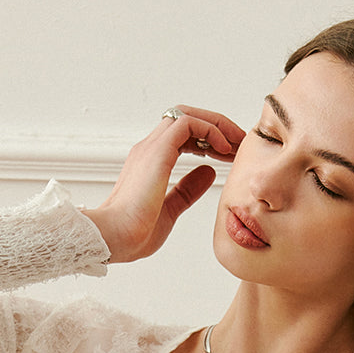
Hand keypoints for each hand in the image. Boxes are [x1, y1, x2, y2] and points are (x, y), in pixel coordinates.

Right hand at [83, 107, 245, 263]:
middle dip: (216, 127)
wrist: (114, 238)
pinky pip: (188, 123)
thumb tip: (209, 172)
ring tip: (236, 143)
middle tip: (239, 143)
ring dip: (216, 125)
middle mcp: (149, 148)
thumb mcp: (170, 210)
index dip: (208, 140)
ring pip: (187, 115)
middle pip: (185, 119)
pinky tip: (223, 148)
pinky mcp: (158, 150)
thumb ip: (187, 190)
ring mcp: (151, 147)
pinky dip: (210, 130)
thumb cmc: (134, 233)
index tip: (229, 154)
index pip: (182, 136)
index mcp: (150, 162)